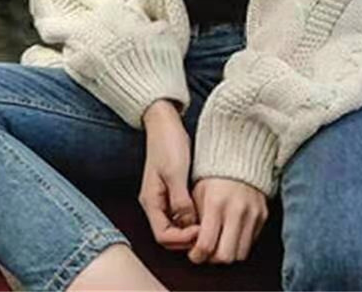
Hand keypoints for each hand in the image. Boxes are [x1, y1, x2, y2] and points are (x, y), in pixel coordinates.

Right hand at [139, 100, 199, 251]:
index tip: (201, 230)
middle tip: (209, 231)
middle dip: (188, 238)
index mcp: (151, 201)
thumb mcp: (175, 172)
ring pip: (177, 225)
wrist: (165, 122)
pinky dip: (193, 216)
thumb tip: (189, 226)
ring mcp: (163, 197)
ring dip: (192, 228)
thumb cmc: (168, 143)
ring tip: (210, 223)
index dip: (183, 239)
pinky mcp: (173, 190)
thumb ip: (180, 201)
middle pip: (169, 235)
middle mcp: (155, 203)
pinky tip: (207, 211)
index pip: (163, 236)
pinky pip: (182, 212)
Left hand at [188, 178, 268, 264]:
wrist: (239, 155)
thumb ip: (193, 219)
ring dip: (227, 254)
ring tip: (218, 243)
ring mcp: (253, 214)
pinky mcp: (263, 215)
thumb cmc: (212, 174)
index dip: (197, 256)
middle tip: (205, 252)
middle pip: (225, 256)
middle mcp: (237, 211)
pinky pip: (251, 243)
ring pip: (240, 254)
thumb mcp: (196, 192)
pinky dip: (239, 244)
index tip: (194, 253)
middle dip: (212, 259)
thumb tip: (189, 245)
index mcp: (216, 204)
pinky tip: (230, 234)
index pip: (206, 246)